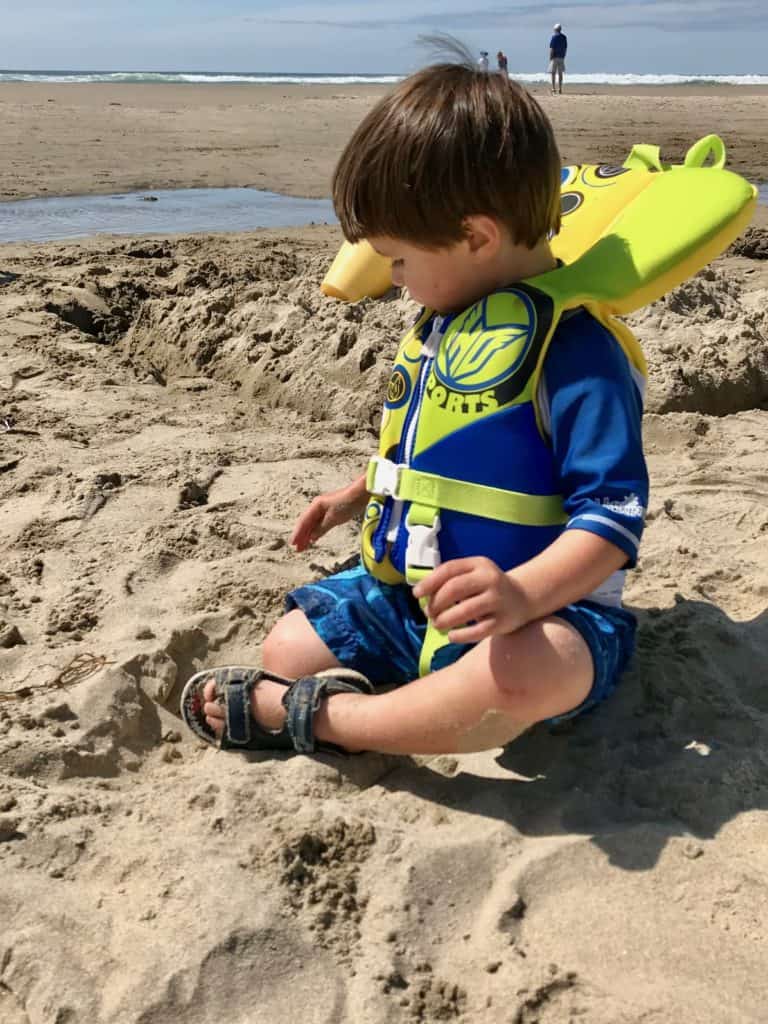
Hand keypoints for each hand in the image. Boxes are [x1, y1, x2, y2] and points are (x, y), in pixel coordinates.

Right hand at [291, 482, 367, 551]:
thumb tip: (311, 537)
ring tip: (303, 546)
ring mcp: (324, 509)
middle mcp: (317, 507)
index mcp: (315, 506)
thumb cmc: (346, 504)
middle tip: (297, 549)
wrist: (359, 495)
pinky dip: (315, 532)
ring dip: (307, 535)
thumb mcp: (332, 518)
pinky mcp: (331, 512)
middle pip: (306, 523)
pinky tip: (313, 538)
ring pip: (312, 524)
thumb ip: (321, 528)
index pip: (303, 522)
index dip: (297, 533)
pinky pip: (319, 524)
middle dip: (301, 536)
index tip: (293, 544)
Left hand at [412, 556, 530, 642]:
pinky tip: (451, 636)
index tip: (416, 594)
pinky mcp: (502, 621)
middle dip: (436, 603)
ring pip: (465, 611)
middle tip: (429, 613)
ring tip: (437, 625)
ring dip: (445, 620)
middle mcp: (490, 579)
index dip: (429, 582)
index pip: (449, 569)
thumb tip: (422, 593)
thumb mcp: (474, 574)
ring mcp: (497, 600)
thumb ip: (451, 579)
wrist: (524, 597)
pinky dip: (460, 635)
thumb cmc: (488, 586)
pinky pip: (477, 631)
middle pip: (454, 589)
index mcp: (479, 564)